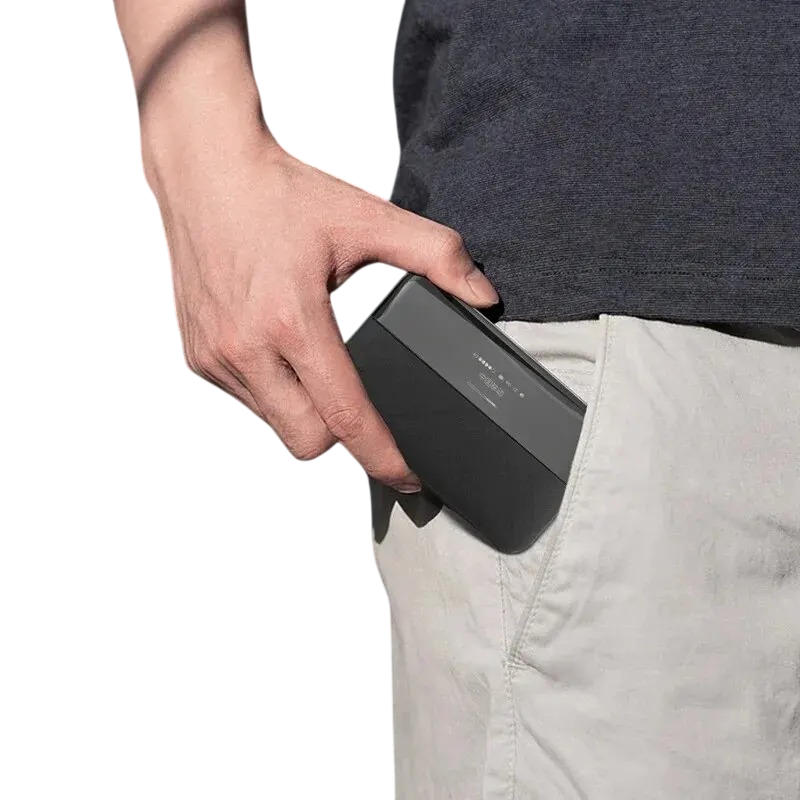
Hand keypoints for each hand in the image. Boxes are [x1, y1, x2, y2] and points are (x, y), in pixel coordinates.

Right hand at [146, 135, 498, 492]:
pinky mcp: (197, 357)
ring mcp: (215, 357)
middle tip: (361, 404)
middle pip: (309, 442)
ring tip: (317, 366)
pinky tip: (283, 355)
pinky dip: (275, 394)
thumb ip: (435, 255)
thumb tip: (483, 295)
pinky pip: (249, 403)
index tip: (409, 477)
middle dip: (342, 436)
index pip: (346, 417)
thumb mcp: (366, 218)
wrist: (205, 172)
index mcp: (293, 320)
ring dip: (306, 413)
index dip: (383, 457)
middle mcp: (247, 348)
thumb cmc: (280, 193)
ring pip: (277, 426)